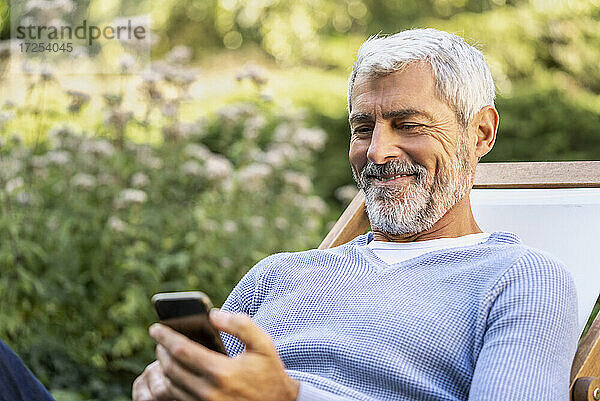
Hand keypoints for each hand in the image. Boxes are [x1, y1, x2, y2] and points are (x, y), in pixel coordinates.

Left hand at [132, 309, 299, 400]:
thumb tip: (212, 314)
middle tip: (160, 339)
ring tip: (165, 354)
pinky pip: (177, 398)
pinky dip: (170, 384)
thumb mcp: (262, 344)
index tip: (155, 327)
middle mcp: (209, 391)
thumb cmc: (269, 371)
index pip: (181, 351)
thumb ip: (240, 324)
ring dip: (163, 368)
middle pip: (170, 369)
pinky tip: (175, 372)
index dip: (165, 337)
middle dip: (161, 351)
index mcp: (221, 371)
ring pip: (170, 386)